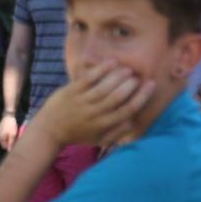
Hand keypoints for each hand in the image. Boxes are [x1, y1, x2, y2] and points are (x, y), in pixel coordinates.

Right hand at [0, 114, 17, 150]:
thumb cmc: (11, 126)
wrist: (9, 116)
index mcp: (0, 138)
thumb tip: (9, 150)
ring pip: (4, 139)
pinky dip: (7, 134)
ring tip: (12, 133)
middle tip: (14, 136)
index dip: (10, 145)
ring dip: (8, 138)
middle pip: (4, 143)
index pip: (5, 147)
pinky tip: (10, 130)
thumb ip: (10, 143)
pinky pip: (3, 135)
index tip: (14, 141)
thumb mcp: (13, 135)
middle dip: (9, 141)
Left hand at [32, 59, 154, 148]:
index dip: (142, 96)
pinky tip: (112, 62)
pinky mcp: (71, 91)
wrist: (50, 129)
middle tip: (138, 76)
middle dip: (131, 85)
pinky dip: (101, 69)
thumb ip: (117, 132)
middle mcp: (94, 113)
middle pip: (118, 97)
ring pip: (105, 87)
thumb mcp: (99, 139)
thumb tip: (133, 121)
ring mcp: (82, 101)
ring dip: (119, 76)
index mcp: (104, 125)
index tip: (150, 84)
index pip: (128, 110)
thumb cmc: (77, 134)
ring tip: (128, 69)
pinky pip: (88, 79)